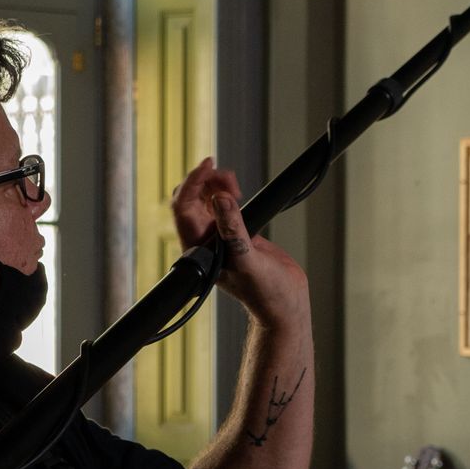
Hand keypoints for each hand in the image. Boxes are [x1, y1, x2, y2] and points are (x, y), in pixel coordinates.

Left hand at [170, 158, 308, 327]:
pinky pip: (224, 205)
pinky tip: (238, 192)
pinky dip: (228, 193)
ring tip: (235, 184)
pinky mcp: (236, 233)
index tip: (208, 165)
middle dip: (206, 181)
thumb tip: (220, 199)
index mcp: (199, 249)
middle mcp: (205, 242)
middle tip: (229, 178)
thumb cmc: (266, 293)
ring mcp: (220, 236)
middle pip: (192, 199)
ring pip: (207, 199)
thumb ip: (234, 231)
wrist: (286, 303)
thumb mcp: (249, 260)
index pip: (183, 208)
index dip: (192, 184)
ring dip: (217, 184)